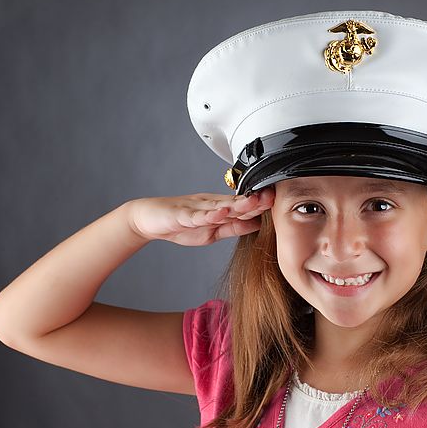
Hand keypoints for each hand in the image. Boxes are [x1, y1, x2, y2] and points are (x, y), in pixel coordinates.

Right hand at [126, 188, 274, 245]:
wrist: (148, 220)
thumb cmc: (180, 224)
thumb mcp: (213, 232)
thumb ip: (234, 228)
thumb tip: (257, 224)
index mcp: (219, 209)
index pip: (243, 208)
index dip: (259, 205)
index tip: (278, 201)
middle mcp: (210, 205)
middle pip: (235, 203)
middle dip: (254, 200)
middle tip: (272, 195)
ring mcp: (196, 208)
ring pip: (219, 206)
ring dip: (237, 204)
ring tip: (252, 202)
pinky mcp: (181, 215)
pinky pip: (197, 215)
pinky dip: (208, 214)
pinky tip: (220, 212)